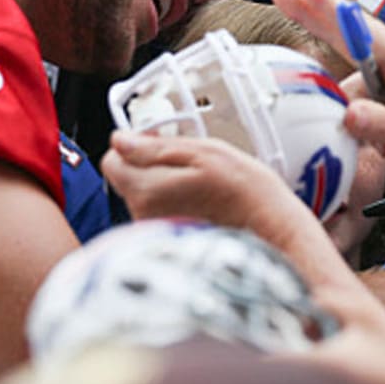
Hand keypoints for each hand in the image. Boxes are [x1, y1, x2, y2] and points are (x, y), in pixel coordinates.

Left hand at [103, 131, 311, 243]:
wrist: (273, 234)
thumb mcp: (203, 152)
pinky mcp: (169, 243)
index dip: (134, 148)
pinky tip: (202, 205)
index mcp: (146, 191)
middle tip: (188, 166)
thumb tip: (120, 140)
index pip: (111, 161)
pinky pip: (159, 215)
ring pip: (144, 197)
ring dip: (164, 188)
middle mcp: (143, 217)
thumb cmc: (244, 192)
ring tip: (201, 188)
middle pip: (127, 180)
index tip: (159, 144)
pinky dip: (174, 206)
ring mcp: (155, 234)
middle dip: (149, 168)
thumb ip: (154, 147)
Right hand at [271, 0, 384, 185]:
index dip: (326, 4)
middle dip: (312, 12)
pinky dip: (356, 115)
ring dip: (342, 93)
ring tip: (369, 126)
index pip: (357, 27)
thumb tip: (345, 114)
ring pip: (351, 77)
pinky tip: (372, 139)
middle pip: (345, 34)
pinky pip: (362, 99)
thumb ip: (381, 124)